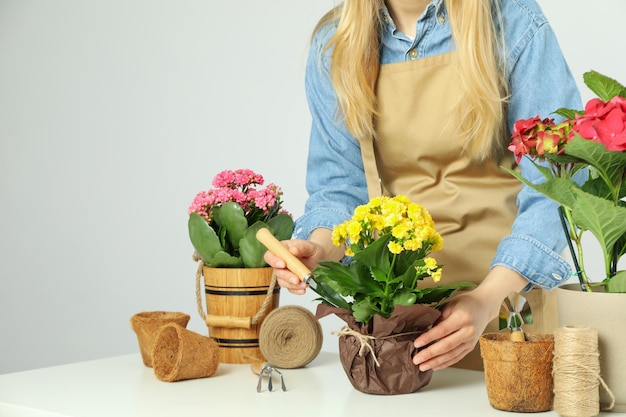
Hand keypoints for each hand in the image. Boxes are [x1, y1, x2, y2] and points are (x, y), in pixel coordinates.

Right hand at [263, 239, 323, 294]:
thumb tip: (292, 250)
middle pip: (277, 271)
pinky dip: (296, 290)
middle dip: (286, 276)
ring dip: (292, 285)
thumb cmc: (312, 251)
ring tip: (305, 284)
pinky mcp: (291, 283)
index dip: (273, 261)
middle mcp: (281, 263)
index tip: (283, 264)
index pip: (270, 256)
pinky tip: (303, 289)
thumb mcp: (310, 246)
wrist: (321, 259)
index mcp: (282, 250)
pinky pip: (290, 289)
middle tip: (296, 279)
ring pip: (283, 282)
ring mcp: (286, 274)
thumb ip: (301, 247)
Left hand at [411, 266, 527, 370]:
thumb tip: (425, 332)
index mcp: (462, 318)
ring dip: (436, 362)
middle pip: (446, 346)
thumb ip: (439, 318)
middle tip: (416, 360)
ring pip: (451, 355)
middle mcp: (468, 331)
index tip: (416, 343)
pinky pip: (457, 358)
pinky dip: (445, 363)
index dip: (428, 338)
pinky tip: (434, 366)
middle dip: (430, 354)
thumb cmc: (465, 303)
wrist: (484, 306)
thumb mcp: (450, 305)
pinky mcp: (471, 347)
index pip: (442, 330)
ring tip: (422, 366)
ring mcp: (471, 341)